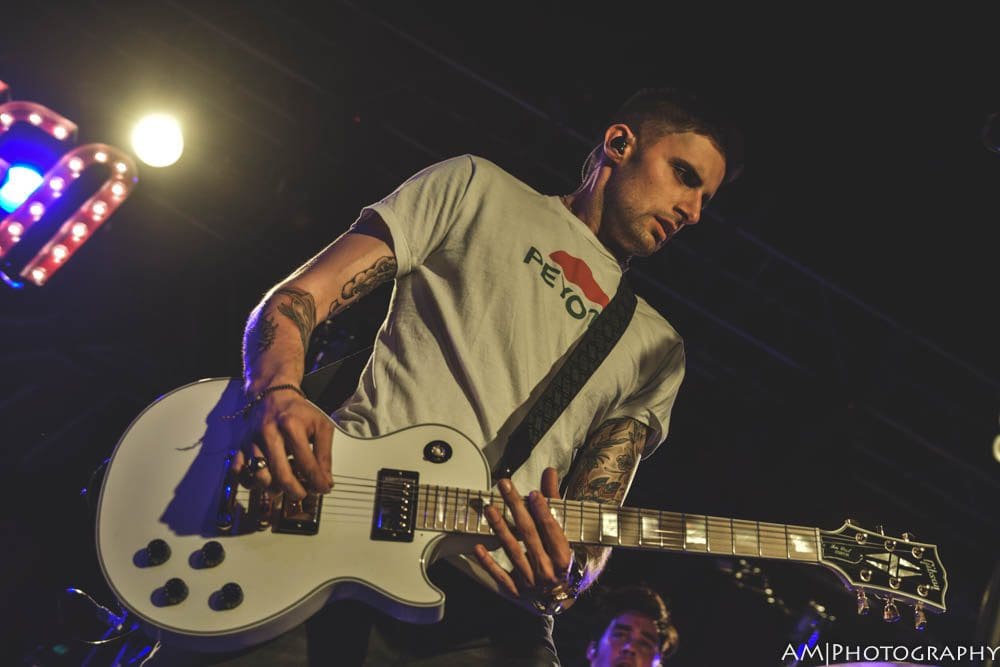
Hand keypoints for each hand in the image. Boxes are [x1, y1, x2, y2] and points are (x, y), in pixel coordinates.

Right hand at [230, 388, 332, 498]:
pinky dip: (249, 482)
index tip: (323, 489)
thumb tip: (325, 481)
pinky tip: (263, 480)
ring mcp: (252, 441)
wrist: (273, 395)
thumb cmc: (298, 412)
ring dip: (273, 489)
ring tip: (284, 487)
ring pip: (259, 477)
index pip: (306, 463)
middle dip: (295, 491)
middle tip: (303, 494)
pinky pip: (238, 472)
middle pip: (281, 475)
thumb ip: (324, 454)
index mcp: (291, 426)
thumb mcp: (320, 426)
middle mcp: (269, 434)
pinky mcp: (240, 446)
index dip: (317, 481)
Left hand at [472, 467, 575, 612]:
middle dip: (516, 508)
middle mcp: (547, 572)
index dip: (543, 512)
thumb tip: (549, 472)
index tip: (533, 494)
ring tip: (489, 509)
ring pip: (513, 552)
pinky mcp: (515, 591)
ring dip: (500, 529)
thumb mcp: (564, 530)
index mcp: (564, 558)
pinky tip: (478, 547)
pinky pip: (500, 576)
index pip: (552, 531)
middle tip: (504, 487)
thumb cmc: (561, 556)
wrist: (559, 595)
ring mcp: (530, 583)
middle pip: (529, 536)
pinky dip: (488, 562)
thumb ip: (554, 501)